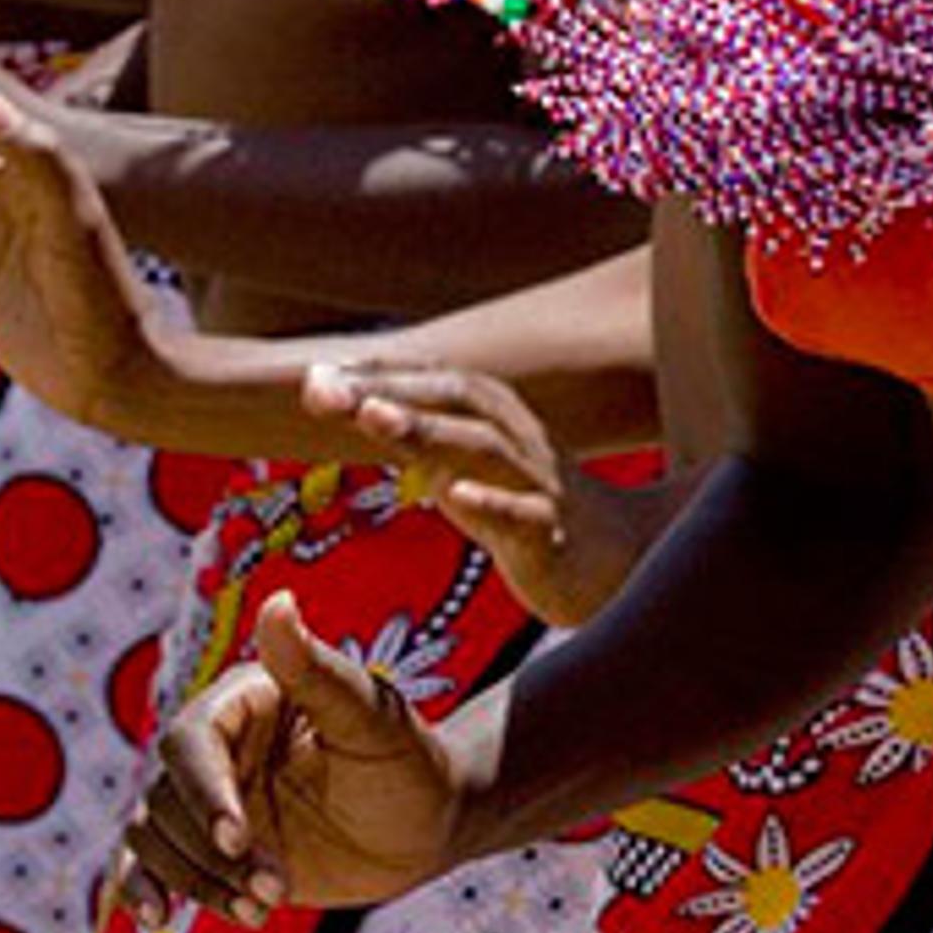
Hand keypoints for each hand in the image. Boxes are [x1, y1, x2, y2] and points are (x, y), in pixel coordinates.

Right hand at [113, 593, 465, 928]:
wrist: (427, 829)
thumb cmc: (409, 764)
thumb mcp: (372, 722)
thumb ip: (318, 671)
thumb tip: (279, 603)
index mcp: (245, 701)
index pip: (191, 742)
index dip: (204, 792)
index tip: (239, 839)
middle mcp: (217, 748)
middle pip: (164, 799)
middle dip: (209, 854)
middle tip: (272, 890)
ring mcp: (210, 802)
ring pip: (155, 840)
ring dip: (196, 882)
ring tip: (261, 909)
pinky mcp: (209, 851)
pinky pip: (153, 869)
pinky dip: (147, 891)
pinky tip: (159, 921)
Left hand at [309, 361, 666, 627]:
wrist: (619, 560)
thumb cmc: (528, 507)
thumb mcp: (467, 466)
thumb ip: (413, 435)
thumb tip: (344, 401)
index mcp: (494, 418)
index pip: (431, 381)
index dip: (375, 372)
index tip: (314, 374)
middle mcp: (516, 440)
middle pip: (454, 400)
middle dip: (387, 389)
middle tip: (322, 387)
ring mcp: (539, 485)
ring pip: (484, 450)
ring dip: (427, 429)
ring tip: (372, 419)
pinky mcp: (555, 536)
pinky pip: (526, 516)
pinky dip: (492, 503)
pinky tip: (455, 498)